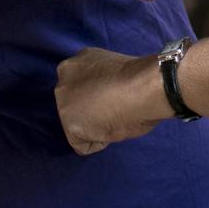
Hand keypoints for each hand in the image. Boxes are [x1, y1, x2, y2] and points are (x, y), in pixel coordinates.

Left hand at [54, 47, 169, 154]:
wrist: (144, 87)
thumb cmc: (140, 78)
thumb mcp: (112, 70)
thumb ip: (99, 83)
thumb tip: (103, 100)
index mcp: (77, 62)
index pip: (80, 87)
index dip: (99, 96)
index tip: (114, 98)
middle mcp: (64, 79)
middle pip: (74, 105)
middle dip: (92, 111)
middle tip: (115, 109)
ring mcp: (63, 102)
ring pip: (77, 125)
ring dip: (96, 126)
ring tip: (116, 116)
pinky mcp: (69, 124)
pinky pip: (83, 145)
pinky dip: (100, 142)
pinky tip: (113, 127)